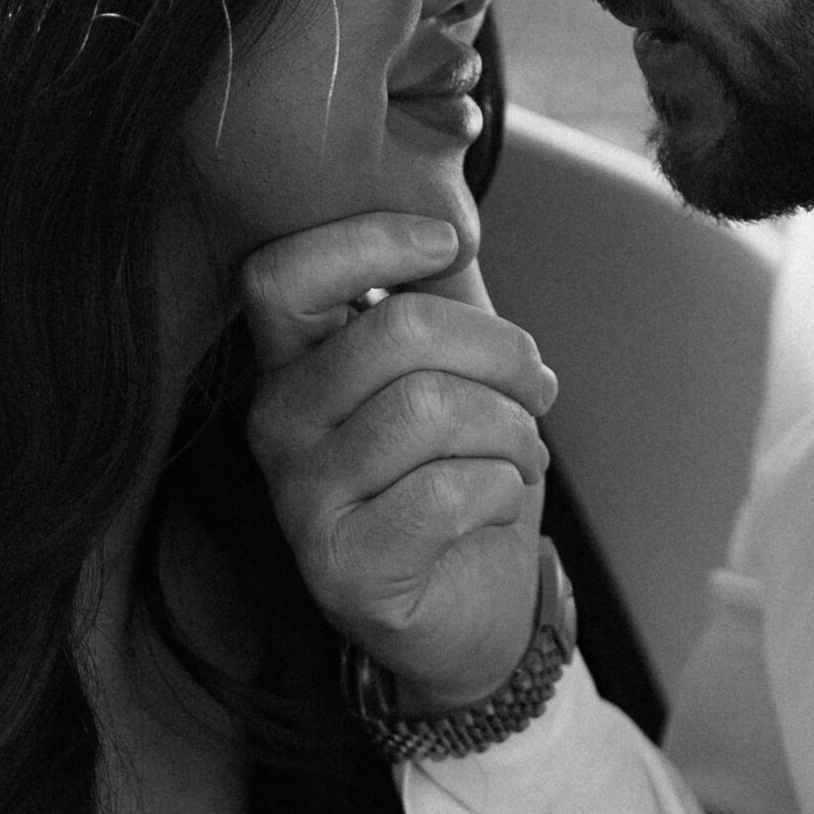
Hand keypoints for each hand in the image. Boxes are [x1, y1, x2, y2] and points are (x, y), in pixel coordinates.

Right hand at [241, 213, 556, 709]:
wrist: (477, 601)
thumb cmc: (461, 470)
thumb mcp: (456, 365)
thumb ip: (441, 289)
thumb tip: (446, 213)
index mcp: (293, 361)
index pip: (281, 275)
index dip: (369, 242)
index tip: (443, 247)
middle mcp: (276, 424)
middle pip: (392, 331)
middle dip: (499, 349)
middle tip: (537, 386)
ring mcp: (300, 500)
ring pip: (429, 409)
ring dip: (511, 427)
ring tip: (524, 449)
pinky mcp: (342, 569)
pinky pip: (447, 492)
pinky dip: (502, 486)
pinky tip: (498, 498)